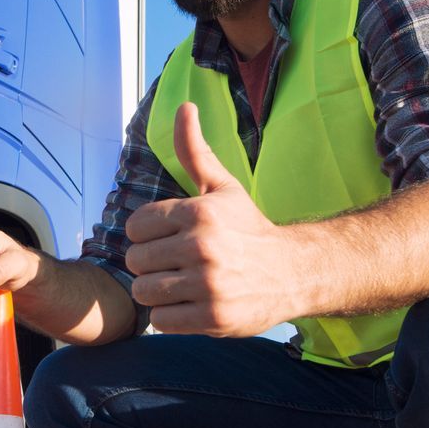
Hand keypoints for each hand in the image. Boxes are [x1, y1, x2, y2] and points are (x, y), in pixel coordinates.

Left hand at [123, 102, 296, 336]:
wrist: (293, 272)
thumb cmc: (249, 228)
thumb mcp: (221, 187)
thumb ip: (194, 151)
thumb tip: (184, 106)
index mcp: (198, 212)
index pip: (135, 227)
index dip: (148, 235)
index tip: (170, 238)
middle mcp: (202, 246)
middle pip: (136, 261)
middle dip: (151, 264)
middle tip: (177, 264)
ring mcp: (208, 284)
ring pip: (144, 292)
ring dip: (158, 292)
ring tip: (182, 285)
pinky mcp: (213, 317)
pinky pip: (161, 321)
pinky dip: (171, 317)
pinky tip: (191, 305)